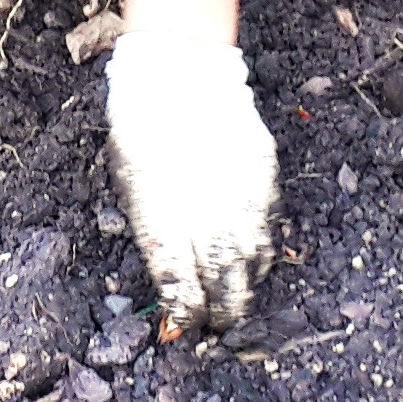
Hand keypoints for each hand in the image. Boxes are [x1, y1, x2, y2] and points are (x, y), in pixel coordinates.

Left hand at [105, 32, 279, 334]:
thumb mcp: (134, 188)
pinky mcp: (264, 184)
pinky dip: (260, 253)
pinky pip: (269, 232)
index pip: (181, 290)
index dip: (184, 315)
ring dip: (244, 288)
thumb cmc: (141, 131)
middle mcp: (208, 220)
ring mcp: (242, 202)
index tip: (182, 326)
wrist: (181, 75)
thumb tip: (173, 275)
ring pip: (253, 264)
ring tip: (233, 299)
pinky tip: (249, 258)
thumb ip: (155, 235)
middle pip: (224, 288)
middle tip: (215, 326)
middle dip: (221, 314)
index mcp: (165, 225)